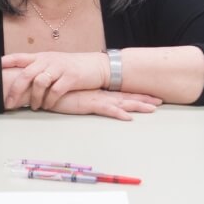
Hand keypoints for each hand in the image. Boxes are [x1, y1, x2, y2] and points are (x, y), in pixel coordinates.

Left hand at [2, 51, 110, 110]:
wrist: (97, 66)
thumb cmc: (74, 68)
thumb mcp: (54, 63)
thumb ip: (39, 69)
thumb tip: (21, 81)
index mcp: (42, 57)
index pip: (19, 57)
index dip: (6, 62)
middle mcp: (48, 60)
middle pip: (26, 74)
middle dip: (15, 91)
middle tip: (9, 104)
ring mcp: (60, 68)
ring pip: (39, 83)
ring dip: (34, 98)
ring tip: (34, 106)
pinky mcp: (71, 78)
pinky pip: (55, 91)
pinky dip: (49, 101)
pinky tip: (48, 106)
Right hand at [47, 89, 161, 120]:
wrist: (42, 85)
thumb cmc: (56, 91)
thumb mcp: (74, 95)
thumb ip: (82, 98)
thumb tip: (88, 100)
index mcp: (98, 92)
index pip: (121, 93)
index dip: (137, 94)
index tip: (151, 96)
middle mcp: (100, 94)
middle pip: (126, 97)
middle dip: (144, 99)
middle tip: (160, 101)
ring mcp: (95, 98)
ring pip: (121, 103)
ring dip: (137, 105)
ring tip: (152, 108)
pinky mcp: (87, 104)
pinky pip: (106, 110)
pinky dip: (118, 114)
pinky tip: (128, 117)